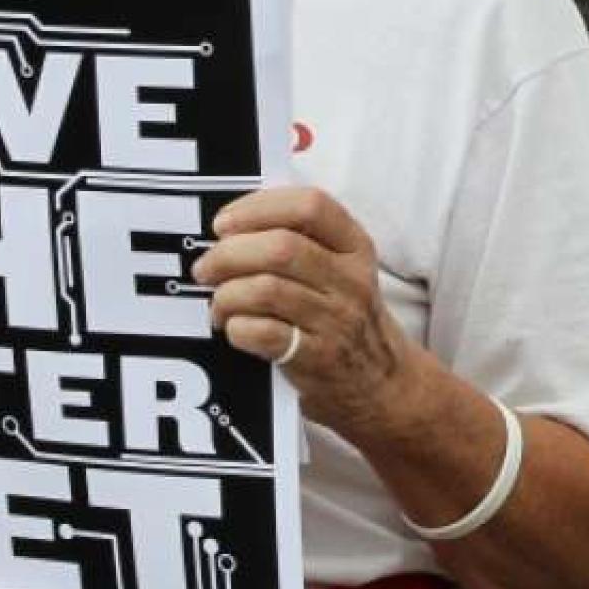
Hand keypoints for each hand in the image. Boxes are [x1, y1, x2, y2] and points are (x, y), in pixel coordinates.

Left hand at [192, 187, 418, 438]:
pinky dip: (237, 327)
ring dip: (226, 295)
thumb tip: (230, 228)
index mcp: (355, 247)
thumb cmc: (345, 317)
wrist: (382, 382)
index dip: (258, 208)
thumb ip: (301, 241)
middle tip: (206, 268)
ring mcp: (337, 320)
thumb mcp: (343, 270)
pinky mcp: (318, 357)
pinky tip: (235, 328)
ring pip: (266, 290)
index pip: (310, 206)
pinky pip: (264, 333)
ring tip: (218, 304)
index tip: (224, 223)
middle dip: (228, 254)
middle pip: (280, 248)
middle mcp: (351, 280)